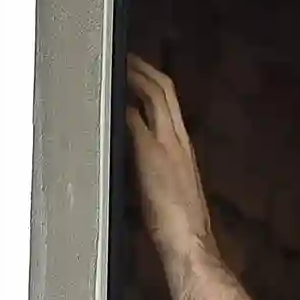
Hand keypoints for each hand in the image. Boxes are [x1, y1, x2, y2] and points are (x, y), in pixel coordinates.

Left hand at [122, 58, 215, 256]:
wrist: (190, 241)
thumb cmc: (180, 223)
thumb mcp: (170, 187)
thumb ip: (157, 166)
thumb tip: (138, 157)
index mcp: (184, 147)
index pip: (172, 102)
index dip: (154, 81)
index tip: (138, 70)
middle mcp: (179, 140)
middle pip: (164, 90)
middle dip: (143, 69)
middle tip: (124, 57)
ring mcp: (166, 146)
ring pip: (153, 97)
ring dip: (133, 78)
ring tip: (116, 67)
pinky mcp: (150, 155)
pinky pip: (135, 121)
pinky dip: (122, 105)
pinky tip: (108, 100)